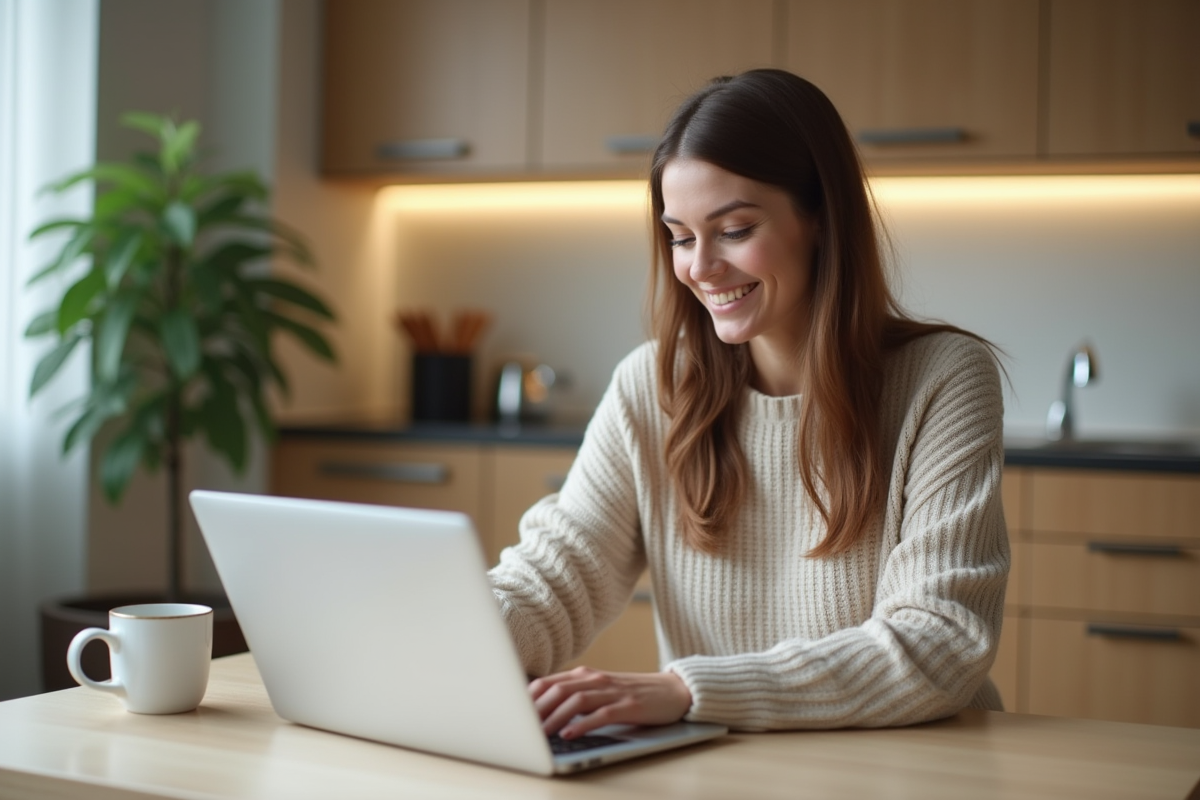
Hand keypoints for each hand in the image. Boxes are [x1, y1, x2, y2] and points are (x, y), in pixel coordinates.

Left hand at [529, 666, 692, 738]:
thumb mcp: (600, 690)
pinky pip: (601, 714)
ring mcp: (612, 691)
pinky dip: (583, 724)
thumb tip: (542, 712)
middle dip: (536, 709)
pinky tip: (570, 734)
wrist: (673, 691)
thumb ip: (575, 696)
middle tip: (519, 727)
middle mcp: (596, 679)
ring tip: (540, 734)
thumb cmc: (632, 694)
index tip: (511, 713)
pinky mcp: (628, 705)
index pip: (549, 682)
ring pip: (576, 700)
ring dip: (555, 717)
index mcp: (585, 675)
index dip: (528, 698)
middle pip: (558, 690)